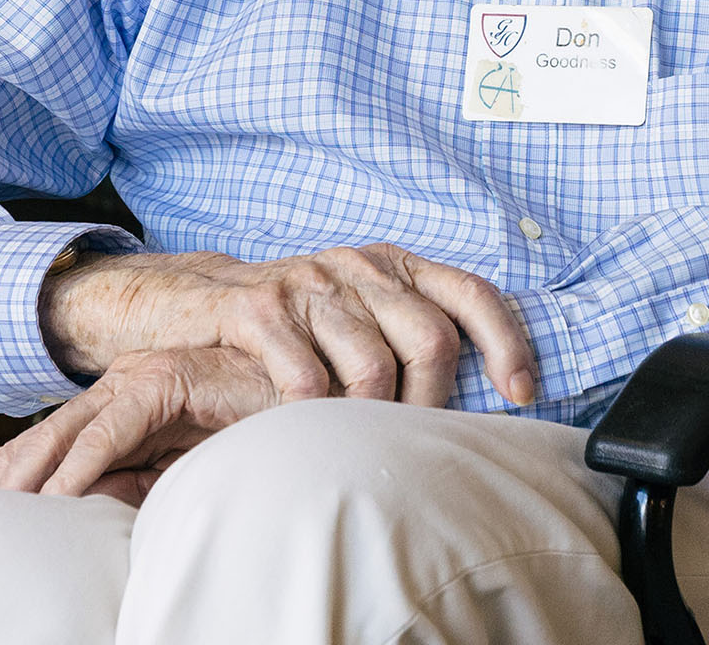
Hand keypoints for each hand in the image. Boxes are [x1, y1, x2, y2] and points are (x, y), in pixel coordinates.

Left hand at [0, 344, 274, 502]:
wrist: (306, 405)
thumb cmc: (243, 439)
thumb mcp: (169, 474)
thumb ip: (126, 488)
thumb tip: (77, 520)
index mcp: (112, 407)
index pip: (43, 447)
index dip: (10, 484)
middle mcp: (115, 388)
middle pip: (38, 439)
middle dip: (4, 485)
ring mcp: (137, 378)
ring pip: (63, 432)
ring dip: (31, 481)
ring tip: (6, 519)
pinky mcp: (164, 379)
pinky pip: (109, 429)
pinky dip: (79, 468)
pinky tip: (59, 499)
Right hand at [39, 243, 537, 407]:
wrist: (187, 304)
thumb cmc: (288, 325)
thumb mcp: (354, 314)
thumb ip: (407, 336)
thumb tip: (482, 397)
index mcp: (391, 266)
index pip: (471, 292)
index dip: (507, 342)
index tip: (520, 393)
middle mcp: (357, 268)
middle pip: (431, 338)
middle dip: (432, 400)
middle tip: (410, 437)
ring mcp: (307, 286)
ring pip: (372, 368)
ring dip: (372, 420)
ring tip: (356, 443)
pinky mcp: (257, 311)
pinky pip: (306, 380)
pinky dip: (315, 418)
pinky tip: (306, 432)